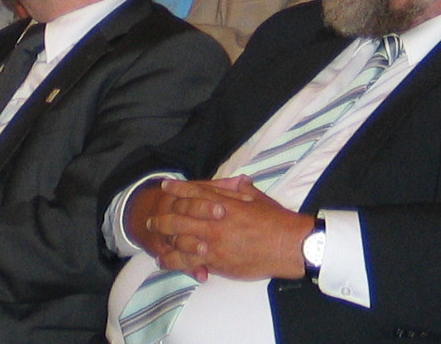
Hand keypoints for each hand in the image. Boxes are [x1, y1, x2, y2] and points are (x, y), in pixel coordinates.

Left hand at [131, 176, 311, 280]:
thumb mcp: (257, 197)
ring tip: (154, 240)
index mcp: (222, 202)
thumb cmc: (275, 220)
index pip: (192, 192)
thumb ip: (241, 188)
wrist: (288, 245)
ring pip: (179, 240)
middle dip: (163, 217)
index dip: (176, 188)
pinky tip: (164, 261)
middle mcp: (213, 221)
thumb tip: (238, 178)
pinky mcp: (216, 261)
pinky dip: (174, 262)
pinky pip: (188, 262)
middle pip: (178, 216)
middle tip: (152, 218)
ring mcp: (212, 242)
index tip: (164, 186)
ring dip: (164, 239)